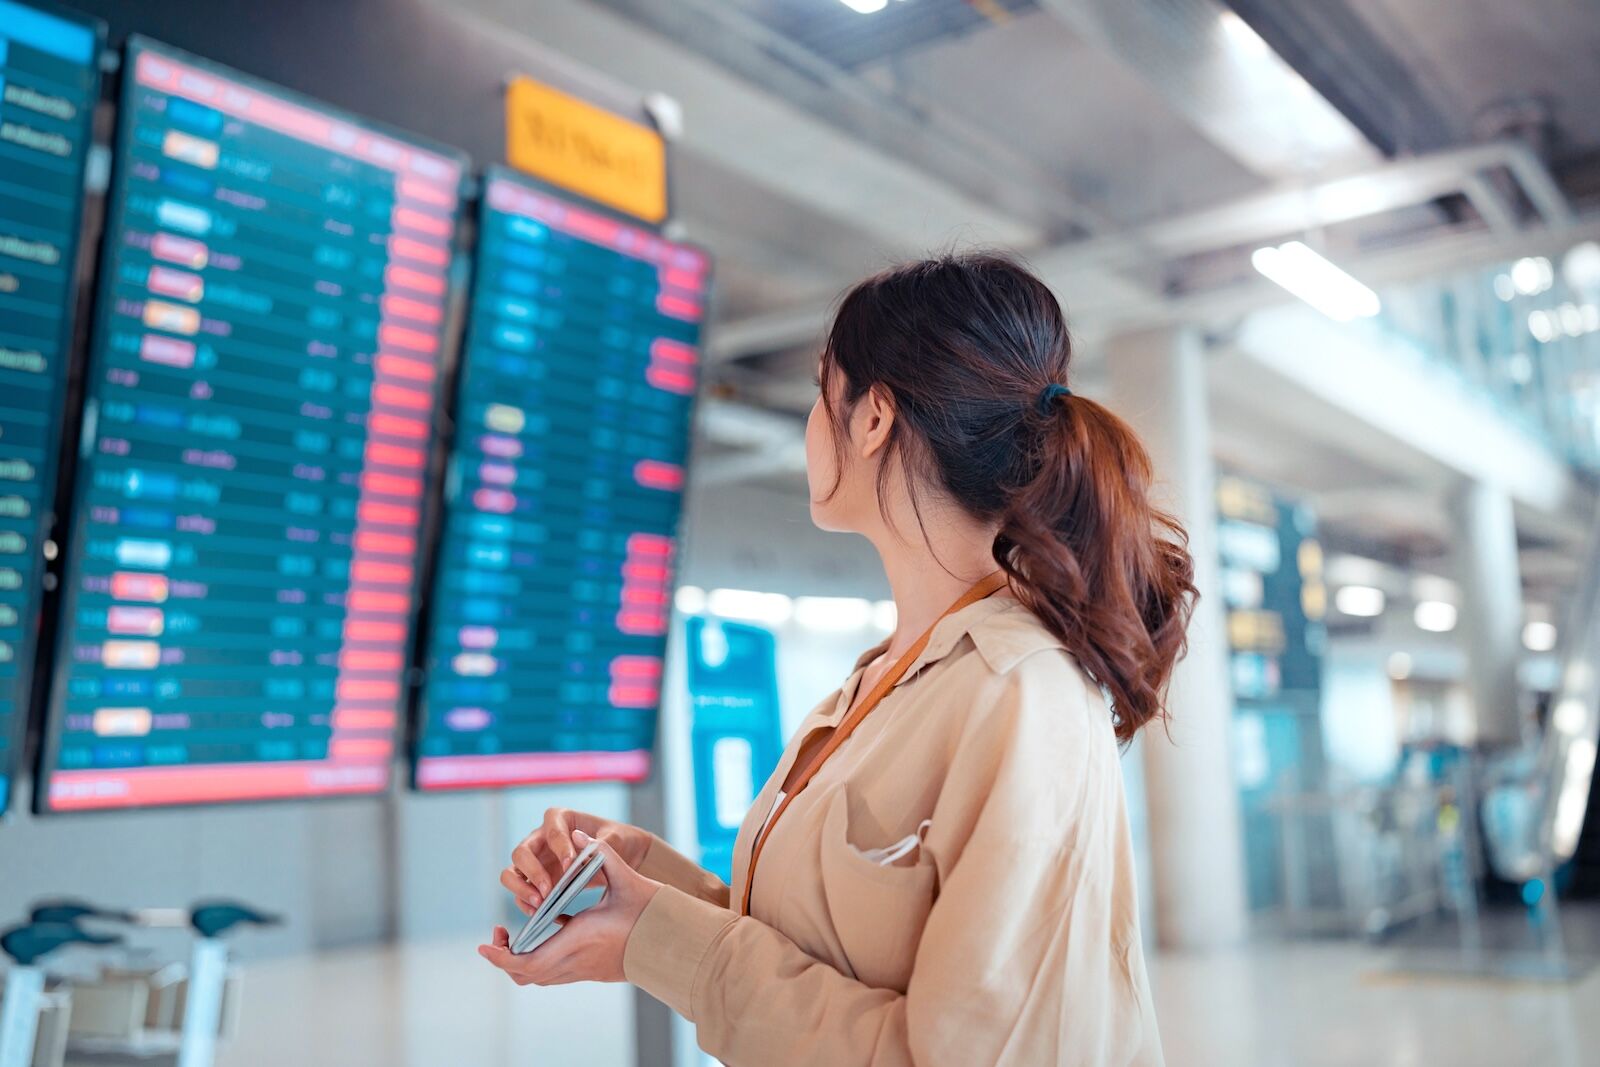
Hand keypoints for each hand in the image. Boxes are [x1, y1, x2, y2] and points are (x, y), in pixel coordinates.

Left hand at [478, 830, 660, 985]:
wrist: (677, 941)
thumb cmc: (652, 910)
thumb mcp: (627, 878)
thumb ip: (600, 854)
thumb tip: (576, 836)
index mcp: (579, 940)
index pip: (527, 962)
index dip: (500, 956)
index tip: (485, 943)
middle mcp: (577, 961)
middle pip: (526, 975)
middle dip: (505, 958)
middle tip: (501, 934)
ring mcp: (585, 971)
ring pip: (539, 977)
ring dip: (522, 959)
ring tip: (519, 934)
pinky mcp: (593, 972)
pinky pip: (555, 973)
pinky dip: (542, 958)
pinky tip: (551, 929)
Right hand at [502, 808, 650, 914]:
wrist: (621, 855)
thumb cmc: (618, 840)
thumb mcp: (618, 837)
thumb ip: (606, 843)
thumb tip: (588, 847)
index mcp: (560, 818)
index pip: (552, 828)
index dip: (559, 845)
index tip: (571, 863)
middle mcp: (541, 838)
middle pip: (521, 852)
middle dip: (532, 872)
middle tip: (549, 890)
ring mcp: (535, 860)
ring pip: (512, 873)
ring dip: (521, 889)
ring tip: (540, 905)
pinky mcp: (535, 881)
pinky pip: (520, 892)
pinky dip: (525, 903)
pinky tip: (539, 913)